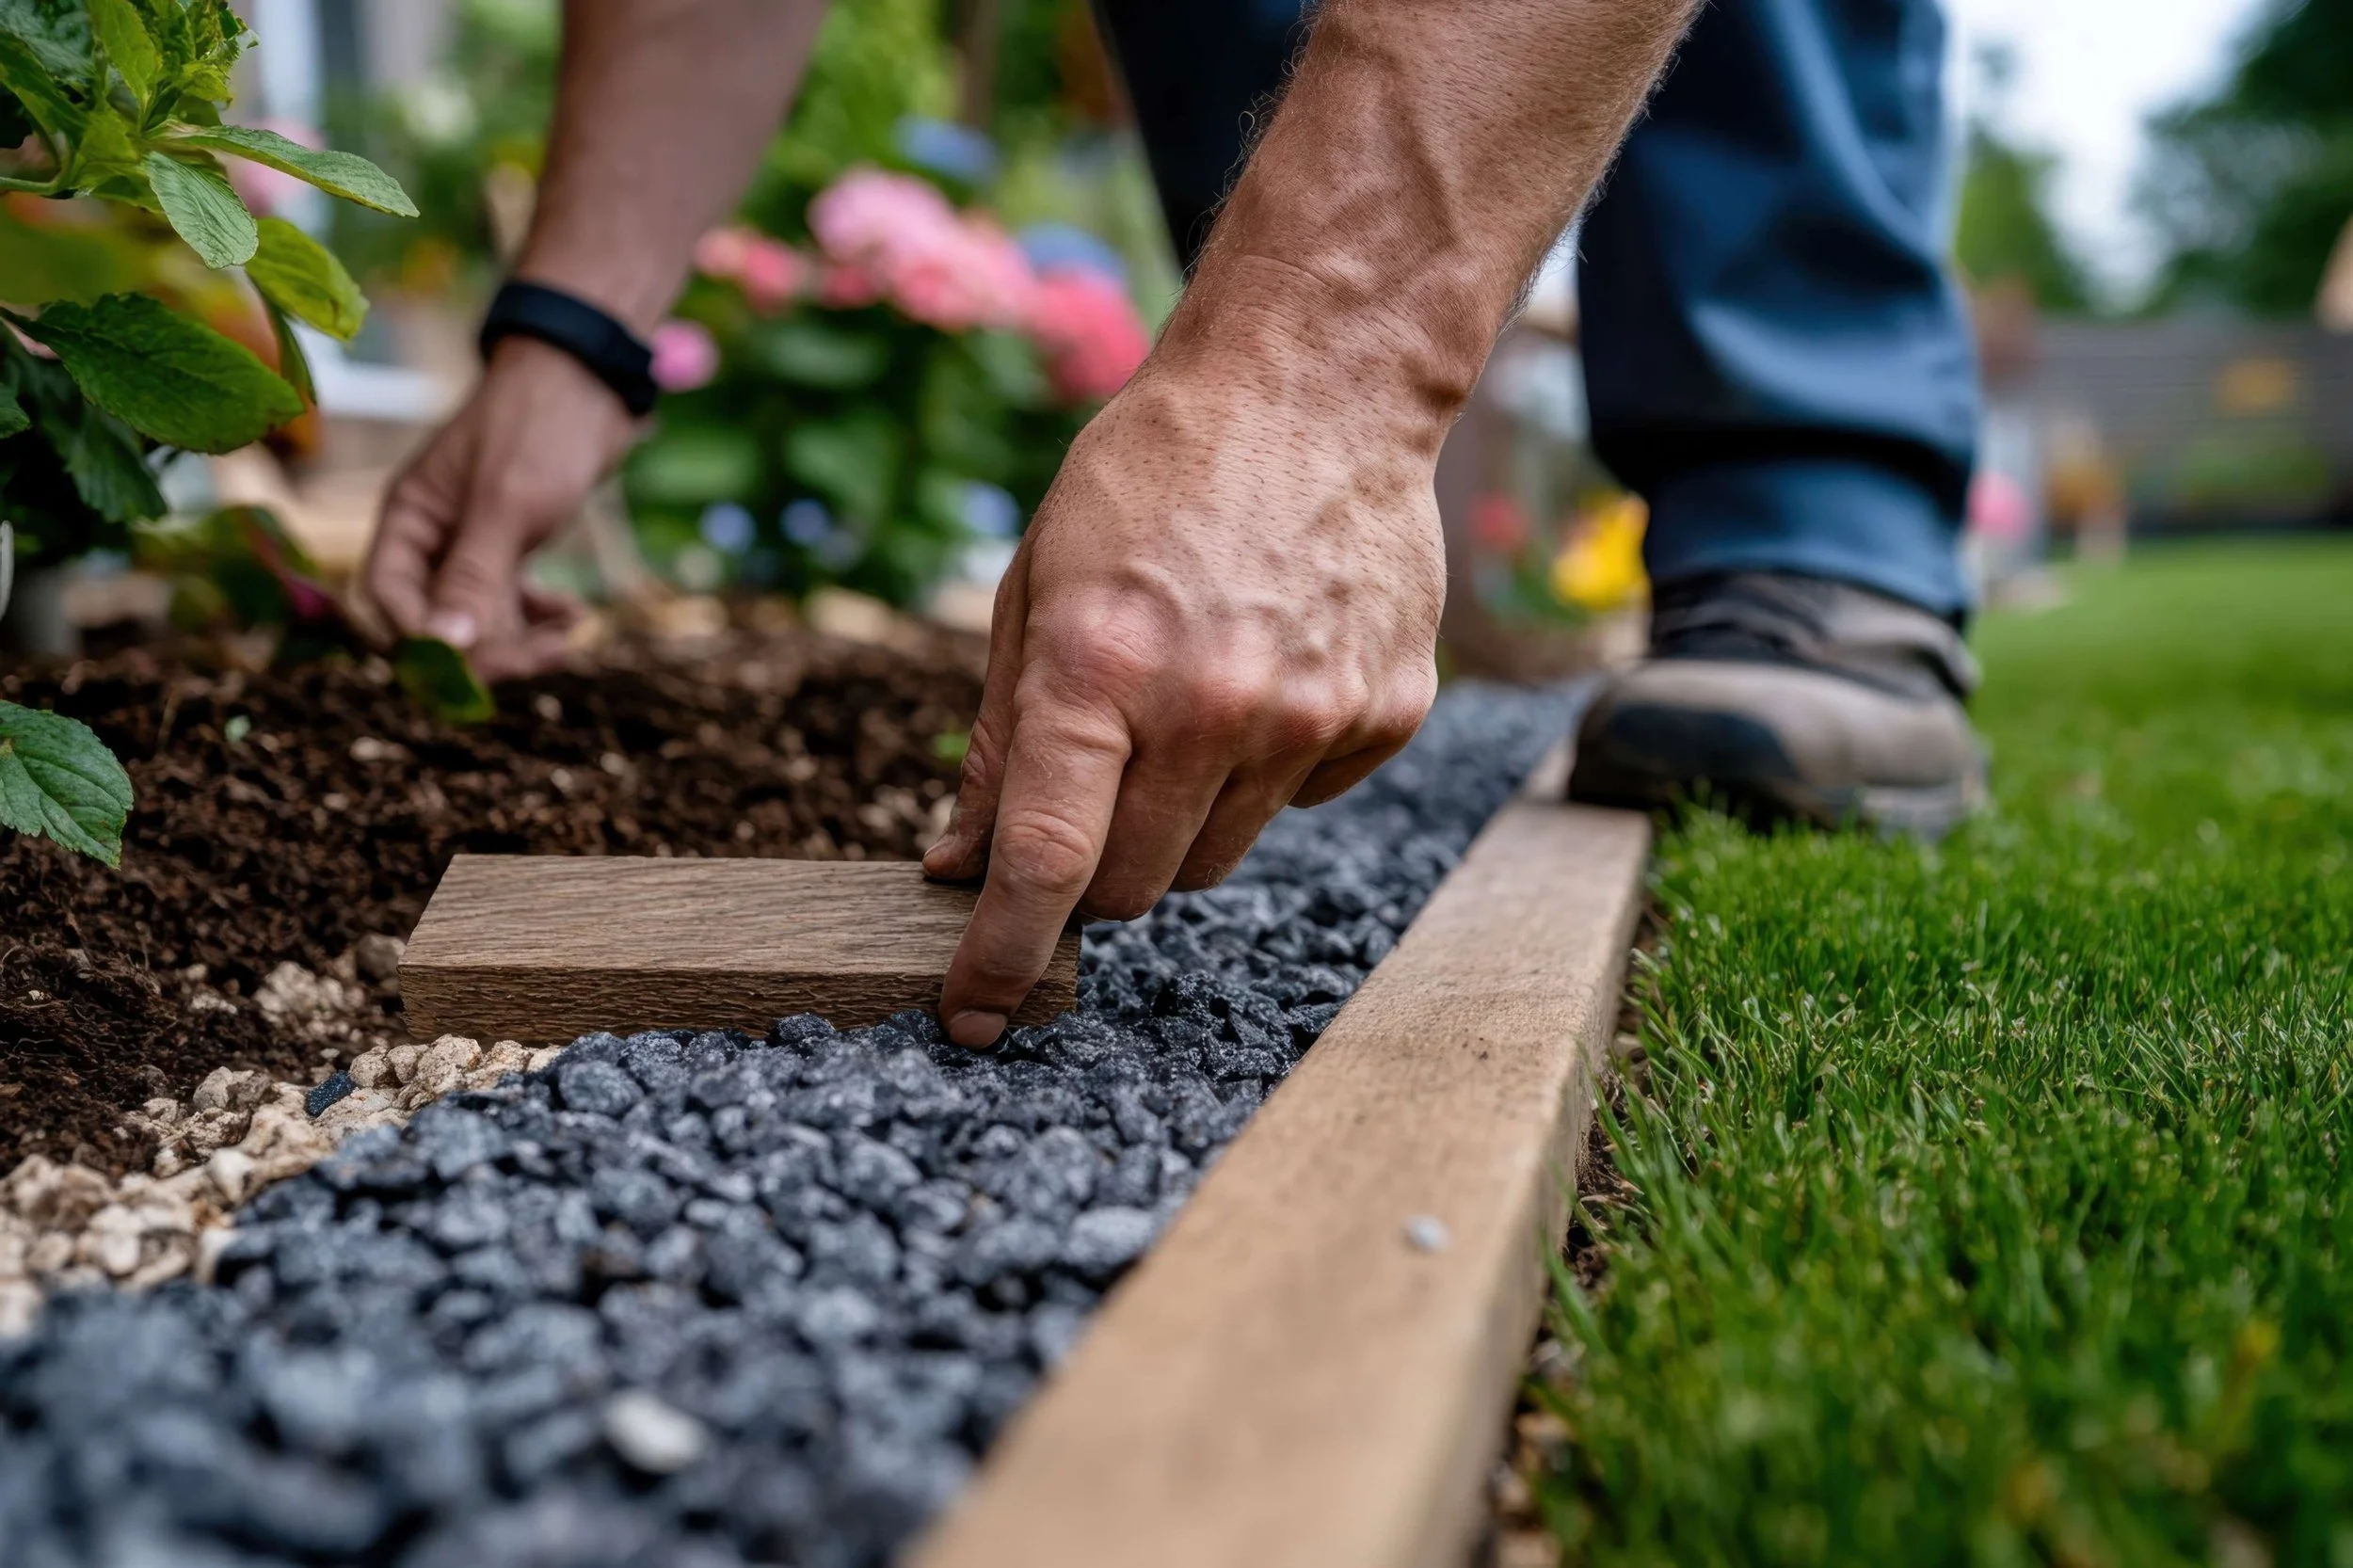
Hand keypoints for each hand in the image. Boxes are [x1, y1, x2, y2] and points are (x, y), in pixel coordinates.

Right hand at [364, 337, 635, 678]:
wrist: (591, 381)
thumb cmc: (539, 428)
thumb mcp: (506, 503)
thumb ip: (473, 573)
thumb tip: (445, 647)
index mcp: (410, 517)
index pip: (388, 596)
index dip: (422, 638)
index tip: (473, 663)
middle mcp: (433, 536)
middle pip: (439, 618)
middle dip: (489, 646)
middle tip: (546, 654)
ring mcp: (473, 544)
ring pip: (482, 618)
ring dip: (524, 638)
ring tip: (571, 633)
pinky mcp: (511, 547)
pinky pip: (514, 604)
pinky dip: (542, 618)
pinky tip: (574, 615)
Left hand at [922, 356, 1445, 1046]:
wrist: (1317, 389)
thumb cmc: (1152, 477)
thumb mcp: (1035, 589)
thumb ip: (998, 742)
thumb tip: (959, 869)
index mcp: (1101, 667)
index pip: (1044, 866)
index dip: (998, 959)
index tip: (969, 1016)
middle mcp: (1212, 707)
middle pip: (1133, 890)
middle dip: (1089, 877)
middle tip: (1088, 795)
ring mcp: (1311, 717)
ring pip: (1215, 860)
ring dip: (1176, 822)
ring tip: (1183, 702)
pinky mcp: (1383, 715)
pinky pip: (1298, 805)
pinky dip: (1263, 771)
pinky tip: (1264, 672)